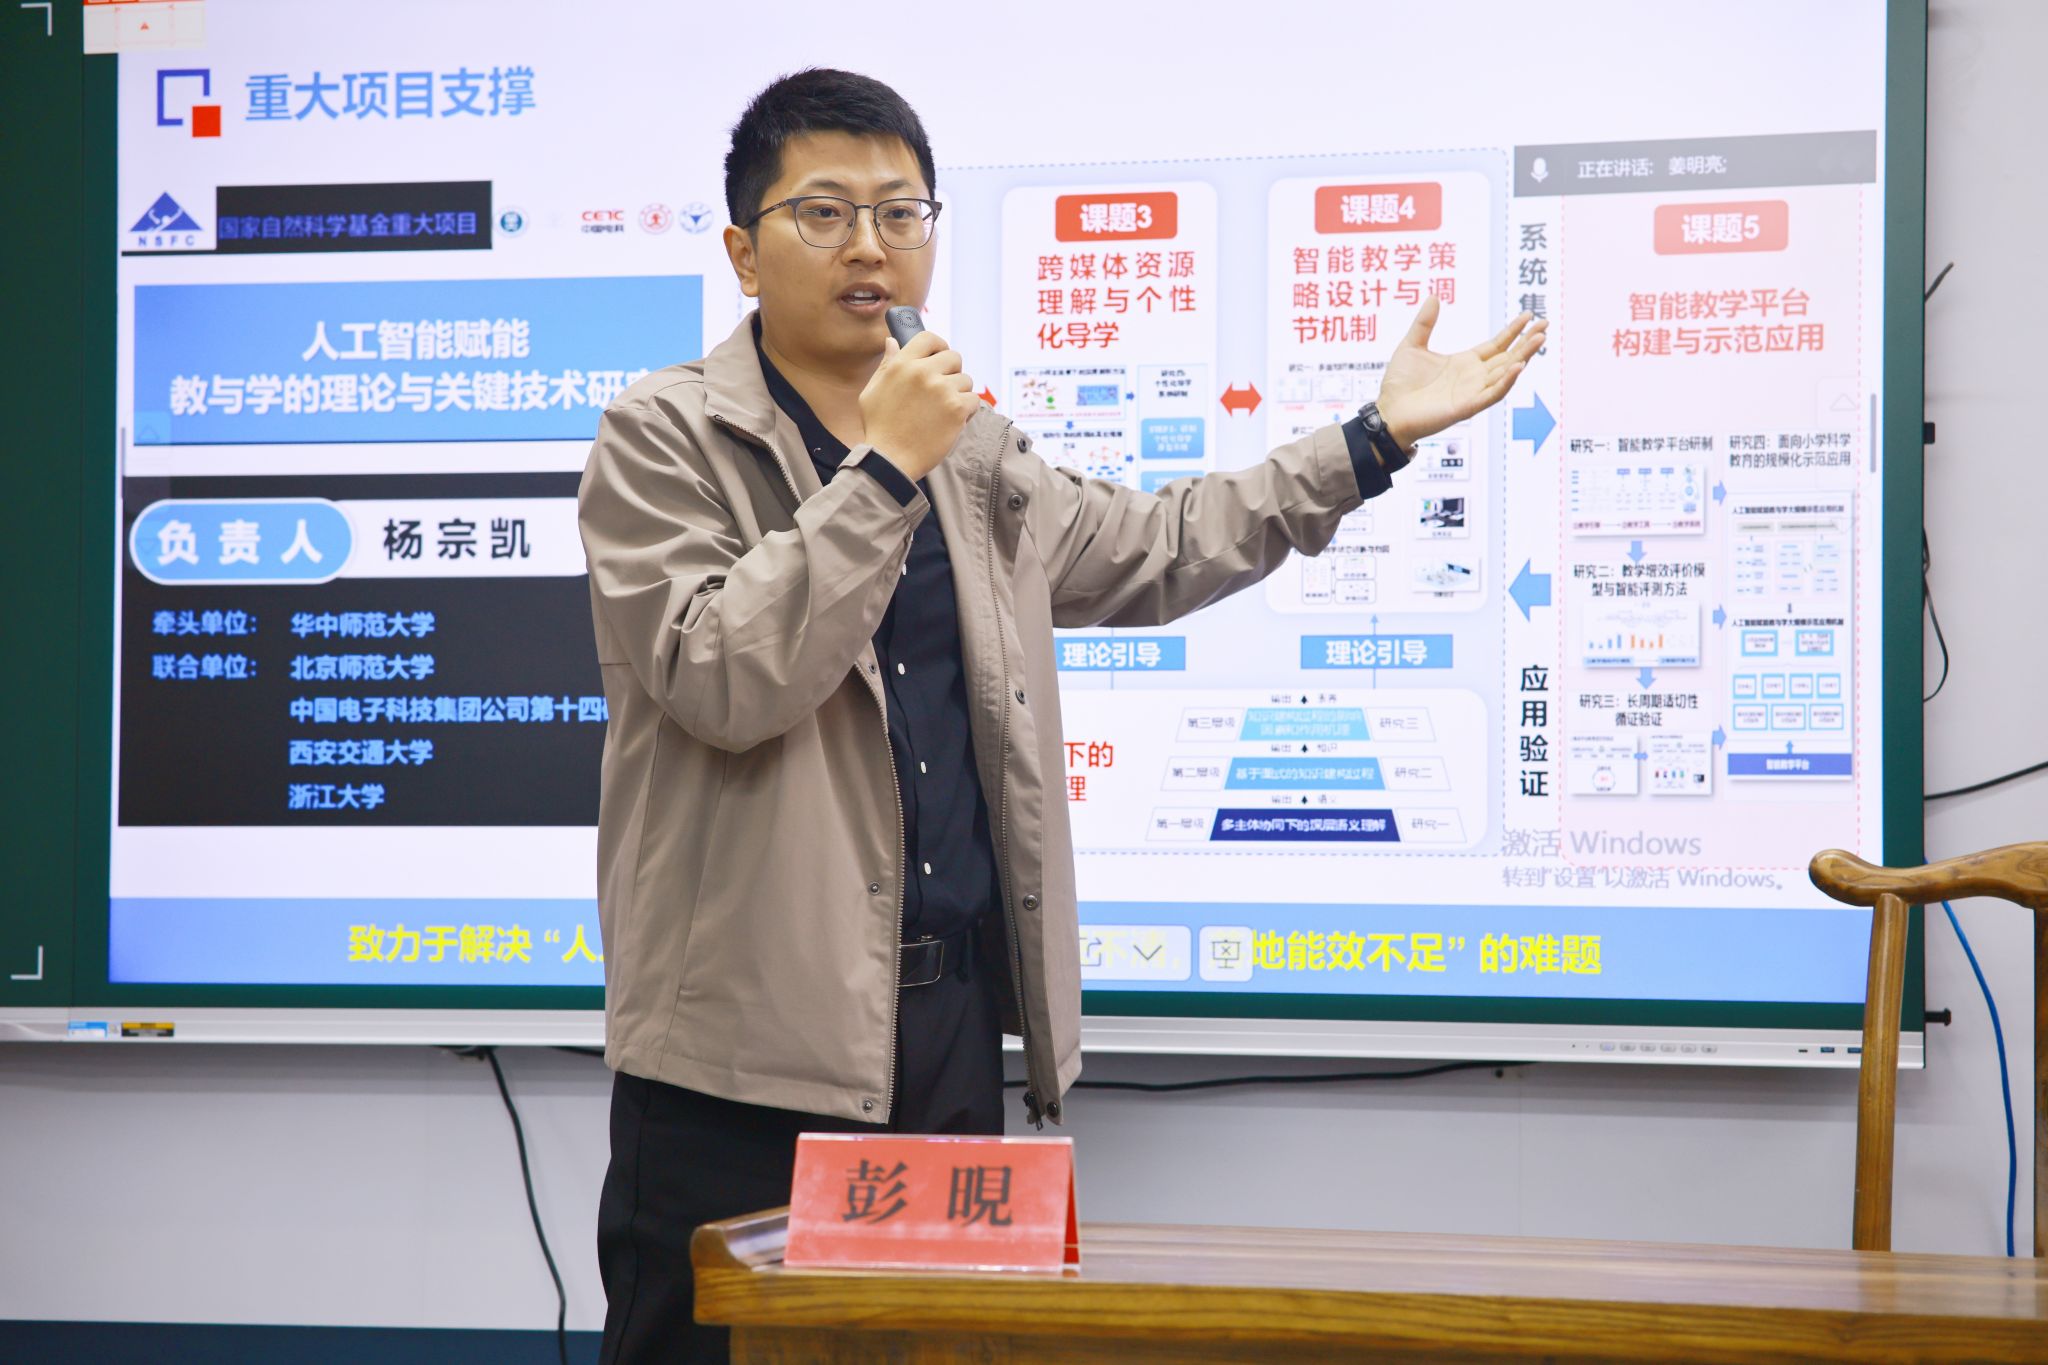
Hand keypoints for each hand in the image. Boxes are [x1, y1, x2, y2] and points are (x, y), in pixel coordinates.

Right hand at [858, 329, 981, 481]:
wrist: (891, 461)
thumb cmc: (879, 428)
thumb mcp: (872, 391)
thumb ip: (886, 364)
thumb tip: (892, 341)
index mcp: (902, 364)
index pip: (929, 338)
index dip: (939, 346)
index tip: (940, 355)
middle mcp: (923, 372)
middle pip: (954, 357)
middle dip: (952, 372)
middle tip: (943, 390)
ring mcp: (942, 390)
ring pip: (966, 380)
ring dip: (959, 394)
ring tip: (943, 411)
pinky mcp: (957, 409)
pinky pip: (973, 400)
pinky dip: (967, 412)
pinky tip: (952, 422)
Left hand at [1375, 298, 1546, 448]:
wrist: (1387, 412)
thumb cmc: (1399, 384)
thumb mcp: (1412, 345)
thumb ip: (1425, 323)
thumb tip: (1434, 296)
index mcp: (1464, 363)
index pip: (1496, 345)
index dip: (1513, 331)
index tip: (1529, 315)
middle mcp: (1473, 377)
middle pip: (1507, 357)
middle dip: (1527, 342)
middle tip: (1545, 324)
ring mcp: (1472, 392)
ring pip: (1505, 373)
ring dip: (1523, 357)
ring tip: (1539, 340)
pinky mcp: (1466, 407)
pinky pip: (1492, 394)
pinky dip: (1506, 381)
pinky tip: (1518, 366)